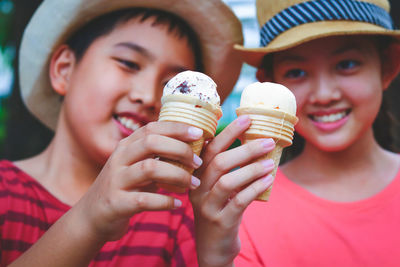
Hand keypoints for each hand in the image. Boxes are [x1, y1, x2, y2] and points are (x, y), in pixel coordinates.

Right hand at [75, 121, 202, 241]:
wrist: (92, 216)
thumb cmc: (124, 188)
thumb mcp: (135, 166)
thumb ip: (156, 155)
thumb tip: (192, 146)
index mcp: (126, 146)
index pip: (152, 128)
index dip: (176, 128)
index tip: (199, 133)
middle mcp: (119, 159)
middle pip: (151, 142)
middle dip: (180, 149)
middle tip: (198, 162)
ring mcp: (116, 180)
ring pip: (150, 168)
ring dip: (178, 175)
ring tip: (194, 183)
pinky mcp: (116, 203)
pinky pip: (145, 200)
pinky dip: (165, 202)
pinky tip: (177, 204)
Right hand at [190, 116, 274, 266]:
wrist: (213, 247)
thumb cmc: (220, 209)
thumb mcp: (217, 188)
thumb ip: (227, 168)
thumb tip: (254, 142)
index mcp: (195, 176)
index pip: (209, 149)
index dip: (228, 132)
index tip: (248, 118)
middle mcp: (197, 189)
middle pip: (219, 162)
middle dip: (245, 148)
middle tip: (267, 141)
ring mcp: (207, 206)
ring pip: (228, 181)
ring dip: (252, 168)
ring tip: (271, 162)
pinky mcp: (221, 221)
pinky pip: (239, 201)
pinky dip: (255, 188)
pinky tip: (269, 180)